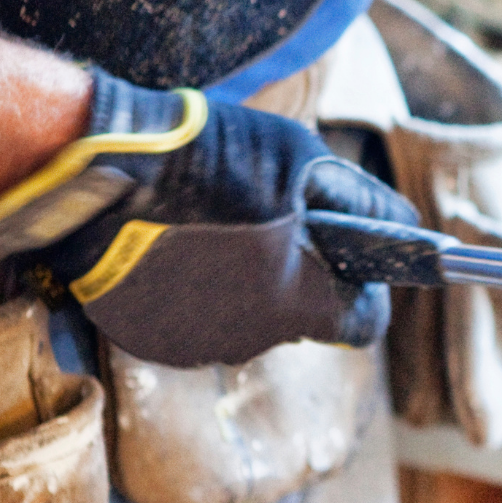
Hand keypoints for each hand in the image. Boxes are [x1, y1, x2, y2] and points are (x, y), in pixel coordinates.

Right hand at [0, 68, 416, 366]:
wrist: (95, 169)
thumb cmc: (208, 158)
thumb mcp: (302, 161)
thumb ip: (363, 201)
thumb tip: (406, 222)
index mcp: (297, 304)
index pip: (363, 326)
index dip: (367, 292)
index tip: (357, 262)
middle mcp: (249, 339)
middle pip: (302, 319)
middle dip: (303, 278)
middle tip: (280, 224)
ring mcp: (193, 344)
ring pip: (246, 320)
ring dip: (248, 285)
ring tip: (221, 225)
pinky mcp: (147, 339)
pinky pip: (195, 320)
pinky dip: (198, 291)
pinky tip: (180, 244)